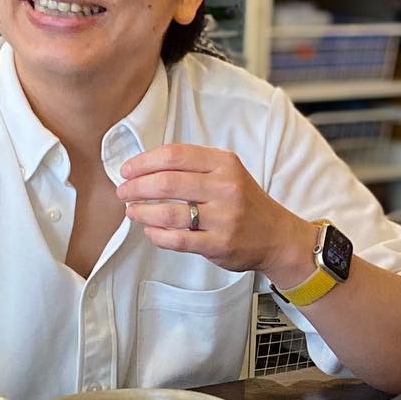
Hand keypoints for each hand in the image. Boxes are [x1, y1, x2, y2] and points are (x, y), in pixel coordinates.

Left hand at [118, 144, 316, 283]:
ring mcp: (223, 218)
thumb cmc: (244, 202)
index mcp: (224, 164)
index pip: (174, 155)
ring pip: (168, 212)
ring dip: (141, 212)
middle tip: (123, 192)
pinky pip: (176, 239)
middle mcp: (225, 188)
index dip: (144, 162)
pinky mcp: (218, 244)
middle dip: (136, 187)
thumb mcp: (227, 173)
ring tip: (132, 211)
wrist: (276, 236)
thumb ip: (193, 167)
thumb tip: (145, 167)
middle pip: (167, 182)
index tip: (127, 170)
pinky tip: (150, 231)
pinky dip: (156, 235)